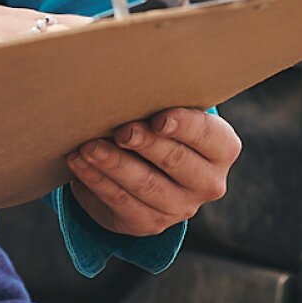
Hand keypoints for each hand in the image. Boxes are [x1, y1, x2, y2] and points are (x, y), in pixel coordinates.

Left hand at [65, 106, 240, 235]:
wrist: (150, 164)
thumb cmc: (159, 122)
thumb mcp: (170, 108)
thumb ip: (160, 96)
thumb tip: (122, 79)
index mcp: (222, 149)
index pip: (208, 136)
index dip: (184, 126)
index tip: (158, 119)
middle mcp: (207, 183)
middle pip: (175, 161)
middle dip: (144, 144)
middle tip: (120, 131)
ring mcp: (180, 208)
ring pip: (145, 186)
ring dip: (113, 165)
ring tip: (88, 147)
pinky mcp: (149, 223)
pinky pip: (121, 203)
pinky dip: (97, 182)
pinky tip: (79, 164)